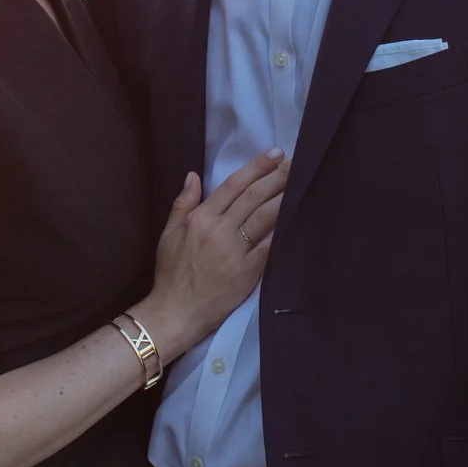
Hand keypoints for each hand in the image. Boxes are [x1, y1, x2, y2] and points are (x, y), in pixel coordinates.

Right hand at [134, 150, 289, 355]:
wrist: (175, 312)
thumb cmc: (171, 274)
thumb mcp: (168, 234)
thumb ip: (183, 203)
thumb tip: (194, 174)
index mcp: (200, 218)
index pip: (233, 185)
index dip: (256, 168)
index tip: (274, 154)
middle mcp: (218, 230)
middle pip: (253, 197)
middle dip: (276, 176)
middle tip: (295, 162)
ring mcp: (234, 251)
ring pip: (264, 217)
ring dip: (284, 197)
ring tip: (300, 183)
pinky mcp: (247, 272)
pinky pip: (269, 247)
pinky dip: (283, 231)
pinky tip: (296, 218)